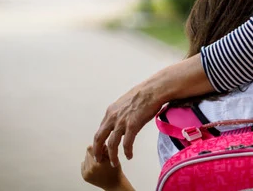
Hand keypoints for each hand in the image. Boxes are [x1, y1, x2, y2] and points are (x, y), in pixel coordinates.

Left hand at [81, 146, 124, 189]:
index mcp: (97, 163)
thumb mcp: (112, 157)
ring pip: (85, 158)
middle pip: (87, 153)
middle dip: (94, 153)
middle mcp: (91, 169)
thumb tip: (99, 143)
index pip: (90, 148)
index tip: (100, 149)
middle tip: (101, 157)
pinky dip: (88, 164)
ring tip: (98, 163)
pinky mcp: (84, 176)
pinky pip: (83, 164)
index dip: (96, 147)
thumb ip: (105, 149)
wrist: (113, 183)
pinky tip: (94, 167)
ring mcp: (87, 173)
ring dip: (91, 159)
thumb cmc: (114, 170)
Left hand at [93, 55, 214, 165]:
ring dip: (112, 156)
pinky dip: (126, 151)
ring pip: (111, 144)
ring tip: (115, 164)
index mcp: (110, 111)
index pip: (100, 130)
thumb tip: (121, 119)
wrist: (154, 89)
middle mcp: (113, 117)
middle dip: (98, 151)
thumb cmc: (143, 94)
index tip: (101, 149)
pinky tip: (129, 156)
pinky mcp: (132, 125)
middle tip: (100, 160)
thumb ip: (120, 112)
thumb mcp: (126, 102)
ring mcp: (122, 121)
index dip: (99, 141)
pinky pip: (127, 143)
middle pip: (99, 138)